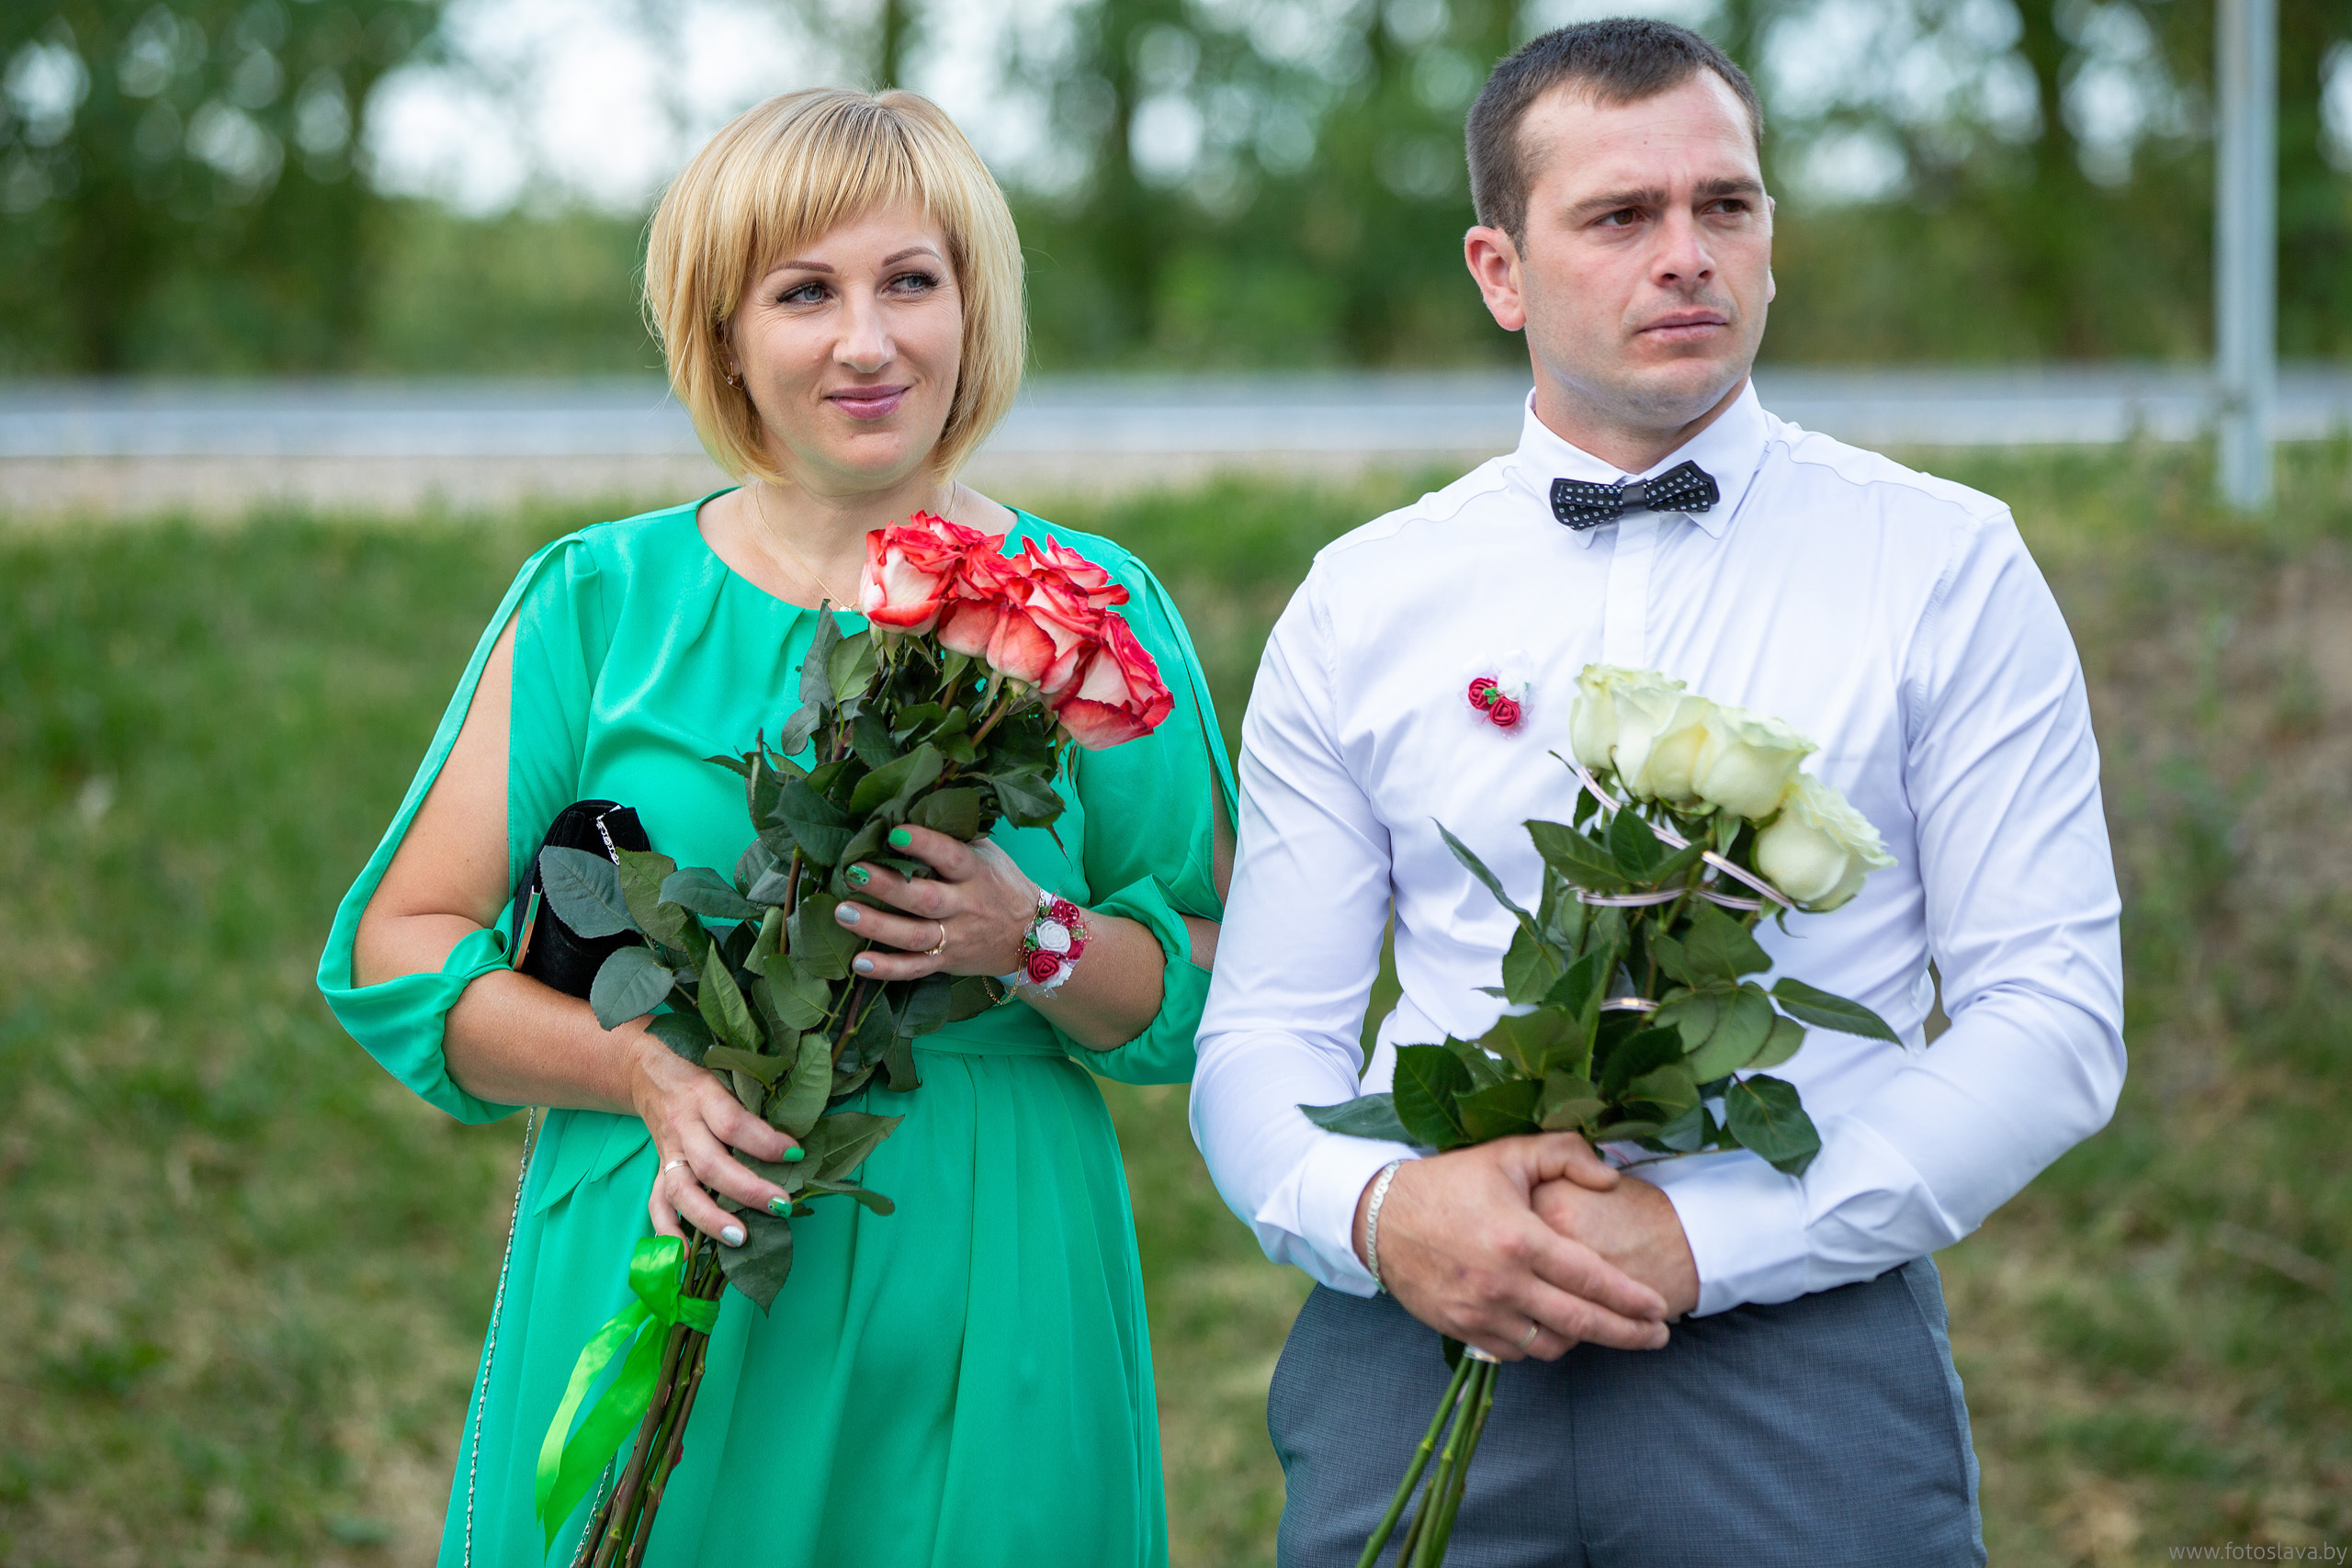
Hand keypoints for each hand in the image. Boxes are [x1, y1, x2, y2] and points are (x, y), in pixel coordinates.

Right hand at [625, 1027, 803, 1246]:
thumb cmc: (701, 1070)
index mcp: (703, 1095)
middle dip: (746, 1189)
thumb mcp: (728, 1069)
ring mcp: (667, 1152)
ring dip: (709, 1218)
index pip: (734, 1123)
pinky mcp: (657, 1170)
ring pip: (680, 1190)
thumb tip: (804, 1128)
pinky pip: (657, 1204)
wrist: (647, 1070)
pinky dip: (669, 1232)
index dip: (765, 1141)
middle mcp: (682, 1126)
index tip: (797, 1153)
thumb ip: (756, 1097)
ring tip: (740, 1237)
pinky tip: (686, 1255)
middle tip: (780, 1205)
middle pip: (710, 1164)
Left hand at [835, 824, 1038, 981]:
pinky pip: (914, 969)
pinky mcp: (946, 962)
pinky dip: (887, 970)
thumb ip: (953, 837)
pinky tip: (858, 963)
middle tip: (853, 872)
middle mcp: (965, 906)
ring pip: (913, 936)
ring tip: (843, 912)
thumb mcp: (986, 854)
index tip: (894, 834)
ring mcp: (955, 938)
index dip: (924, 845)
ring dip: (876, 927)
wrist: (1029, 935)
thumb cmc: (999, 883)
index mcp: (976, 873)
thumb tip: (906, 809)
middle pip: (925, 900)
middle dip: (887, 886)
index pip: (951, 856)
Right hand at [1359, 1133, 1671, 1360]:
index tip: (1660, 1308)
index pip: (1592, 1278)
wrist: (1381, 1216)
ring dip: (1583, 1340)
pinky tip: (1554, 1329)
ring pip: (1551, 1345)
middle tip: (1658, 1337)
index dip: (1632, 1298)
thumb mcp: (1507, 1153)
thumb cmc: (1450, 1182)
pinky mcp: (1462, 1329)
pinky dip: (1541, 1345)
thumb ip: (1564, 1154)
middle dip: (1629, 1334)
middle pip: (1582, 1322)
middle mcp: (1503, 1283)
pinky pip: (1515, 1353)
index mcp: (1519, 1239)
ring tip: (1603, 1327)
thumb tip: (1611, 1181)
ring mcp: (1481, 1312)